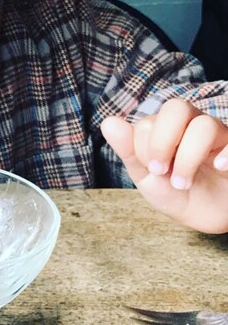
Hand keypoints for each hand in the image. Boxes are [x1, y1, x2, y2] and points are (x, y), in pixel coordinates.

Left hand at [101, 99, 227, 232]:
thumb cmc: (172, 192)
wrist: (205, 216)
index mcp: (164, 128)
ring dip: (188, 157)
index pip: (148, 122)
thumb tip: (108, 122)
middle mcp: (191, 124)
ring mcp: (217, 135)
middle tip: (160, 171)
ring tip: (183, 184)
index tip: (151, 170)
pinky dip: (226, 154)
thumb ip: (128, 150)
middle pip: (176, 108)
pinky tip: (218, 168)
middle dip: (162, 142)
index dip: (144, 147)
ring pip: (205, 124)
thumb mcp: (145, 175)